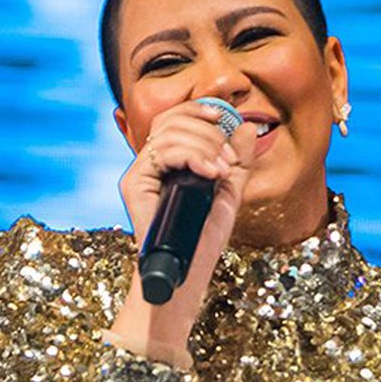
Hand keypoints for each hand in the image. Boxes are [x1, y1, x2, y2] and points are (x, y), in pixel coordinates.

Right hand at [119, 99, 258, 257]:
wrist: (188, 272)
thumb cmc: (203, 239)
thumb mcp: (230, 192)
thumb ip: (238, 161)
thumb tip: (246, 126)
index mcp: (170, 161)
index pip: (176, 118)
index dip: (198, 109)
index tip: (223, 119)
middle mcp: (152, 163)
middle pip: (172, 120)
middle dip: (208, 133)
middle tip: (228, 160)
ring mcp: (141, 173)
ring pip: (169, 133)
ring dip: (204, 146)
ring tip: (221, 172)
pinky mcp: (134, 184)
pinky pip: (161, 152)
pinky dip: (191, 156)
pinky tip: (210, 174)